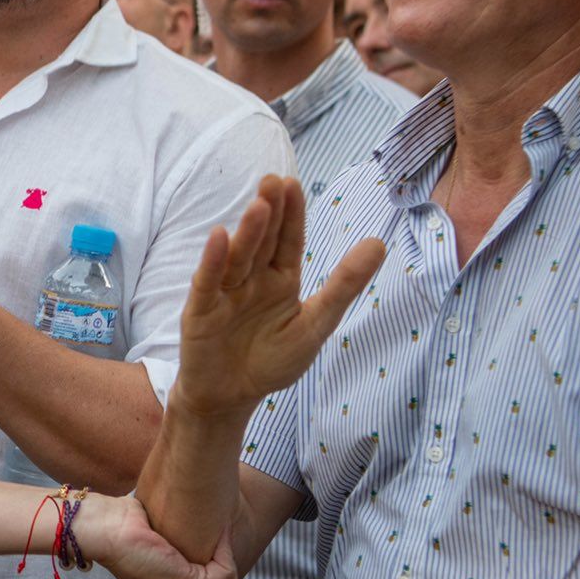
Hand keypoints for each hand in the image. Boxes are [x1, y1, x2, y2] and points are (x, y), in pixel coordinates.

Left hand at [74, 494, 241, 578]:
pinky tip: (215, 533)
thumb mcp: (158, 545)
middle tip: (216, 540)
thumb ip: (180, 553)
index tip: (213, 541)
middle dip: (227, 569)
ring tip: (216, 535)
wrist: (105, 528)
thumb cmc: (126, 526)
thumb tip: (206, 540)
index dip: (218, 569)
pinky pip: (225, 574)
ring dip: (227, 559)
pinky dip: (224, 550)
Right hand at [169, 177, 384, 419]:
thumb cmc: (271, 361)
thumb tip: (379, 242)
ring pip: (238, 257)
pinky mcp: (200, 312)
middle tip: (274, 180)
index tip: (294, 183)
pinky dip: (213, 261)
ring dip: (248, 231)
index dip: (292, 214)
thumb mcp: (315, 324)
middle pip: (262, 241)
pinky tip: (219, 237)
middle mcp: (251, 279)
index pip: (288, 240)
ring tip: (260, 204)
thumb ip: (344, 285)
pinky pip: (207, 283)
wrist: (230, 398)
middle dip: (269, 211)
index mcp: (280, 280)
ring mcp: (224, 292)